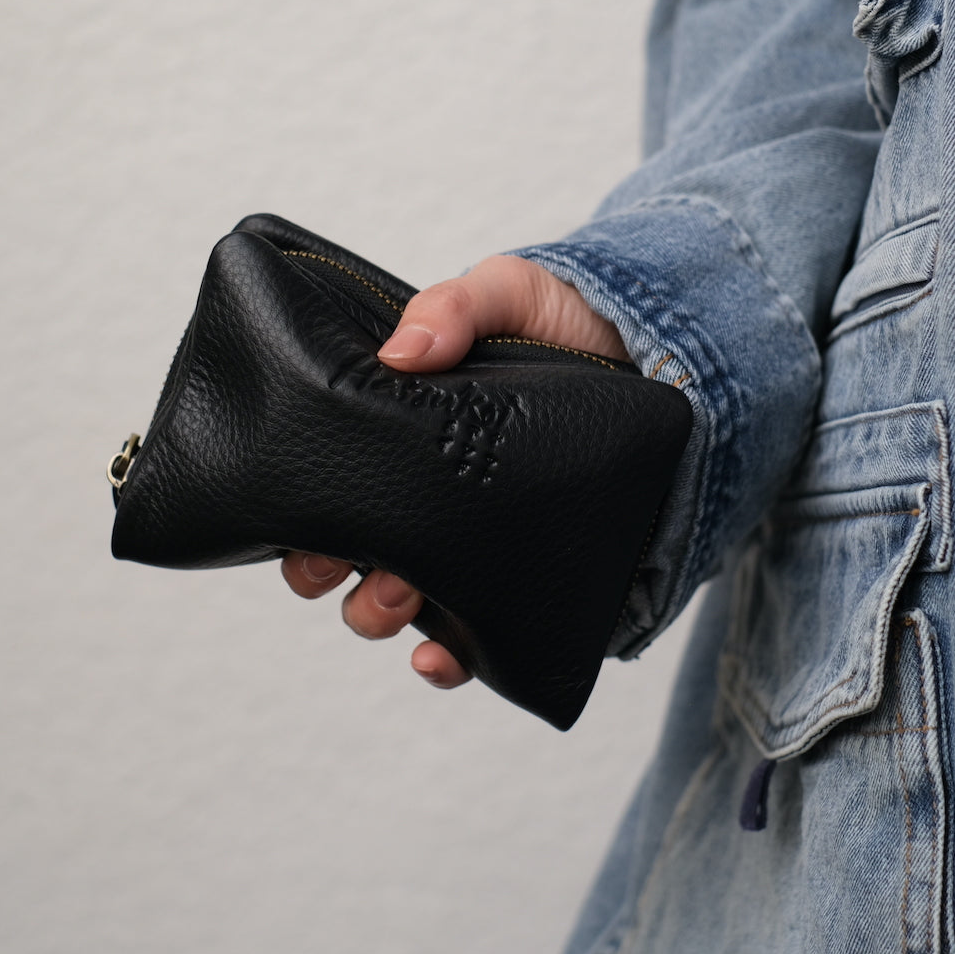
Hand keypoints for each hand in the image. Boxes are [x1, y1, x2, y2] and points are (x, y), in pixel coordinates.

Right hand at [281, 254, 628, 688]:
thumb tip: (401, 352)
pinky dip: (450, 661)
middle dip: (330, 572)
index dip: (303, 515)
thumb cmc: (568, 322)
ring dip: (379, 611)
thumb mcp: (508, 292)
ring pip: (402, 602)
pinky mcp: (531, 577)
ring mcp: (479, 542)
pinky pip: (483, 641)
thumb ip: (454, 306)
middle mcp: (433, 497)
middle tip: (340, 559)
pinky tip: (439, 657)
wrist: (658, 354)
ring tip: (398, 594)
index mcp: (406, 439)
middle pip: (353, 555)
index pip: (336, 485)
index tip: (296, 524)